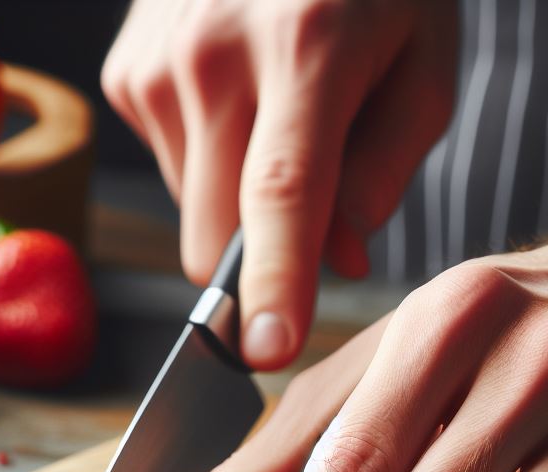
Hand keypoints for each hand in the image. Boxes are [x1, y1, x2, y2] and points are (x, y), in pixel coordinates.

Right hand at [101, 0, 456, 368]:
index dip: (274, 282)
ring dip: (236, 202)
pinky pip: (171, 173)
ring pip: (194, 215)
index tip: (265, 353)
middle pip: (215, 237)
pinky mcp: (125, 74)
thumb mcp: (421, 64)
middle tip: (309, 201)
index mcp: (306, 42)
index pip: (280, 191)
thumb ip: (384, 173)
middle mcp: (212, 52)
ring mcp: (156, 64)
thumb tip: (337, 261)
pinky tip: (233, 98)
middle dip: (258, 261)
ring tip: (273, 115)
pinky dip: (208, 163)